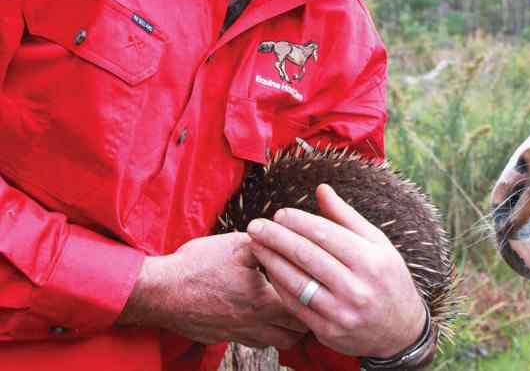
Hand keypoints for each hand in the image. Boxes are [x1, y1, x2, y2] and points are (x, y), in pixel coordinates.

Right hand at [117, 232, 307, 348]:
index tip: (321, 287)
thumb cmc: (196, 266)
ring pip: (276, 343)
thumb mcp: (237, 245)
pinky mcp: (223, 337)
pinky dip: (266, 334)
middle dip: (307, 317)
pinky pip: (255, 343)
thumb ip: (267, 244)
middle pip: (296, 333)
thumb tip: (287, 236)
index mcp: (264, 301)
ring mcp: (238, 334)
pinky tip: (263, 316)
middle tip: (310, 299)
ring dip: (286, 329)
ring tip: (290, 310)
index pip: (305, 309)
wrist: (159, 292)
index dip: (316, 298)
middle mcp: (255, 324)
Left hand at [247, 184, 427, 358]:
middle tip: (256, 225)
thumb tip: (321, 189)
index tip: (279, 213)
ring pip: (296, 281)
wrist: (400, 330)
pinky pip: (295, 304)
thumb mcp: (377, 244)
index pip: (325, 234)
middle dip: (276, 237)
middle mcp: (357, 287)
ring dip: (271, 260)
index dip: (298, 222)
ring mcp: (341, 312)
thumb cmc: (388, 278)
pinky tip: (270, 270)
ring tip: (256, 245)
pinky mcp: (328, 330)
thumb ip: (346, 217)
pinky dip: (279, 285)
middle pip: (306, 255)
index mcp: (371, 260)